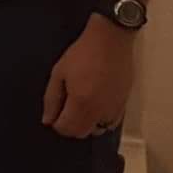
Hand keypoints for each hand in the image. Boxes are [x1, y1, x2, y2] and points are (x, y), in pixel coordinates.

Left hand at [42, 18, 134, 139]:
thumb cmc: (82, 53)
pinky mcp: (124, 103)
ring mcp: (114, 108)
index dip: (57, 124)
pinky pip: (112, 123)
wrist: (111, 39)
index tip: (55, 113)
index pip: (66, 129)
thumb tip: (48, 121)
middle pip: (81, 133)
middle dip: (70, 127)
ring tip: (82, 108)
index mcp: (81, 103)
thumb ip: (52, 99)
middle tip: (66, 110)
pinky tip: (97, 107)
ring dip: (86, 125)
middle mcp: (99, 111)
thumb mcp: (59, 73)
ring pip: (97, 130)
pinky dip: (102, 121)